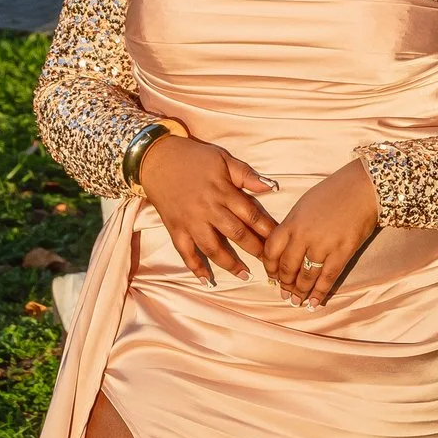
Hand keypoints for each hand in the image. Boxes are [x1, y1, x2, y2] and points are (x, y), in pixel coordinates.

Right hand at [135, 134, 277, 284]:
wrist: (157, 158)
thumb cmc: (193, 157)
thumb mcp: (222, 158)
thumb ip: (245, 174)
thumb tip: (271, 186)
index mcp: (223, 191)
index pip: (251, 213)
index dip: (267, 228)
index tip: (280, 241)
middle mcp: (208, 209)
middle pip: (236, 233)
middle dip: (255, 249)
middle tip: (270, 263)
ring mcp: (191, 221)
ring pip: (213, 248)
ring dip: (230, 263)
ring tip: (245, 275)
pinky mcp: (175, 229)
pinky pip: (185, 252)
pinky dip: (195, 267)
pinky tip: (206, 280)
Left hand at [262, 160, 379, 306]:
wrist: (362, 188)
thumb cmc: (333, 193)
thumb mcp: (304, 205)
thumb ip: (293, 226)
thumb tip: (286, 248)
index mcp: (292, 222)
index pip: (272, 250)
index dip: (270, 267)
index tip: (272, 276)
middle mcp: (304, 235)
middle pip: (288, 267)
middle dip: (285, 283)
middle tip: (285, 293)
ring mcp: (324, 245)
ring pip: (306, 276)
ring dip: (300, 291)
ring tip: (297, 300)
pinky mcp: (343, 252)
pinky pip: (327, 278)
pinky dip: (320, 292)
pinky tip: (314, 302)